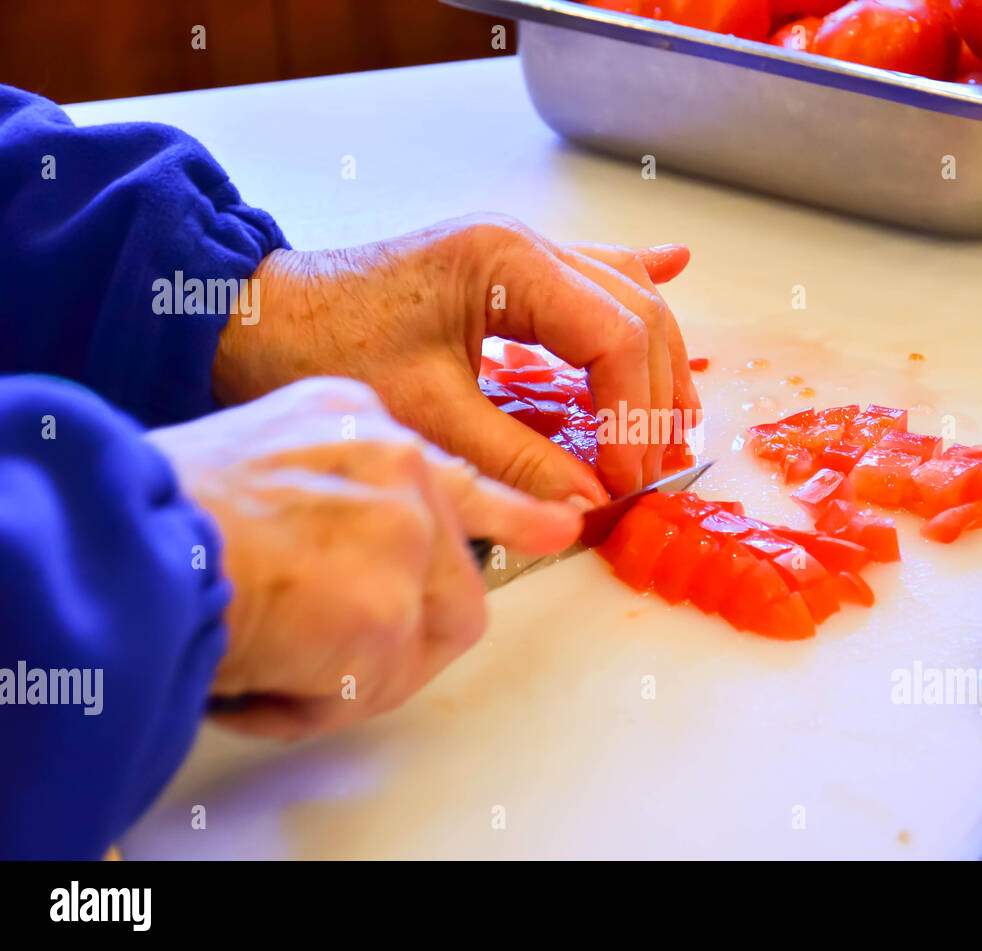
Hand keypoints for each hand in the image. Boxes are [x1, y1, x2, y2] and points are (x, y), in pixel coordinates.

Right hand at [147, 377, 580, 739]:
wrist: (117, 537)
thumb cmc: (162, 509)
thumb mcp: (264, 459)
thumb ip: (336, 495)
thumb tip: (368, 565)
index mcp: (361, 417)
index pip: (460, 472)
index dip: (511, 513)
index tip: (555, 525)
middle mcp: (396, 459)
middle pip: (454, 574)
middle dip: (399, 631)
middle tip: (333, 653)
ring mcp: (401, 528)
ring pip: (427, 636)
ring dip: (357, 672)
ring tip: (280, 661)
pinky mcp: (388, 602)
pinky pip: (380, 684)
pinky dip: (317, 703)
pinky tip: (264, 678)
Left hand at [213, 213, 700, 502]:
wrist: (258, 317)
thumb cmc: (326, 346)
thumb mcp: (426, 415)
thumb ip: (515, 460)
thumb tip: (586, 504)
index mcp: (507, 264)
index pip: (613, 336)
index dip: (632, 414)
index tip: (627, 476)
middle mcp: (524, 248)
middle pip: (634, 314)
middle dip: (653, 394)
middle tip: (651, 465)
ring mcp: (518, 254)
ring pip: (625, 295)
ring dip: (656, 357)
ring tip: (674, 418)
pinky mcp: (506, 273)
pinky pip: (592, 273)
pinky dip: (636, 282)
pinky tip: (674, 267)